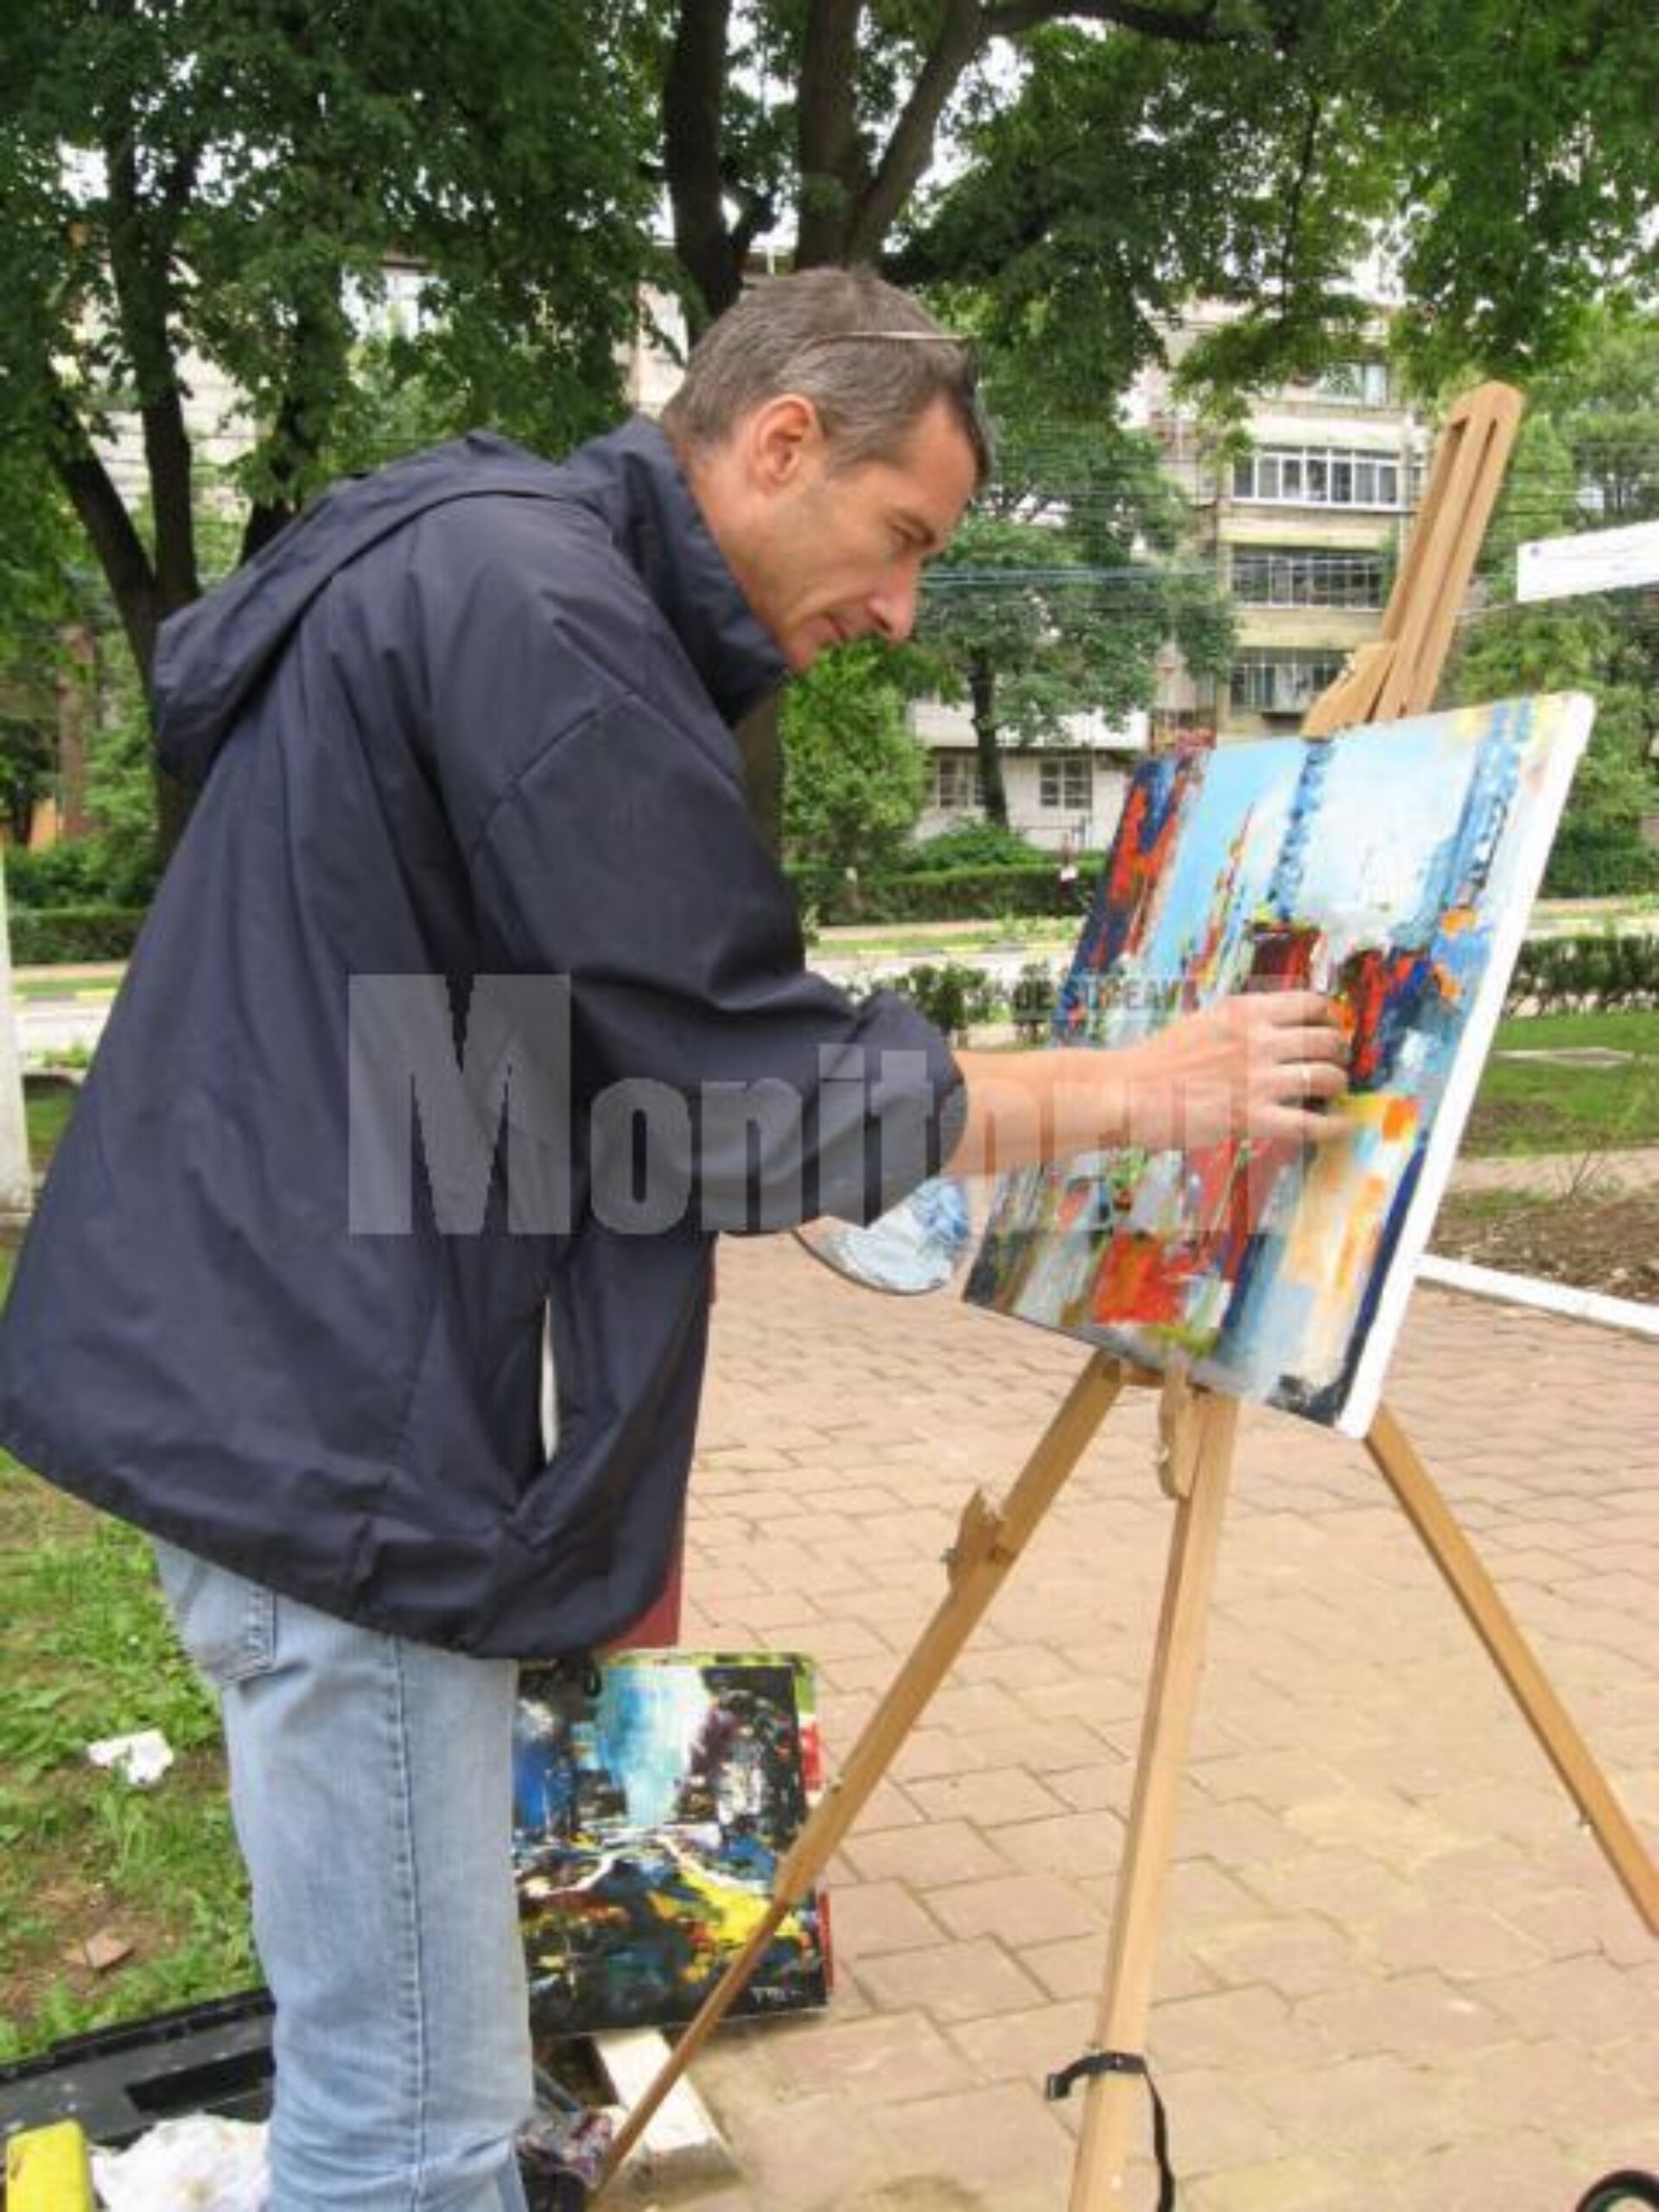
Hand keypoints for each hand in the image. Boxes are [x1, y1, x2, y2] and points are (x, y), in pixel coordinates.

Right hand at [1110, 989, 1350, 1151]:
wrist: (1128, 1094)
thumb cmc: (1158, 1062)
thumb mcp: (1205, 1021)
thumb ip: (1243, 1021)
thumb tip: (1275, 1026)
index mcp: (1246, 1011)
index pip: (1312, 1003)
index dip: (1330, 1017)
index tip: (1331, 1028)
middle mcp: (1260, 1040)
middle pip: (1327, 1040)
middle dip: (1339, 1052)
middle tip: (1336, 1063)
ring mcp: (1260, 1080)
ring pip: (1328, 1078)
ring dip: (1337, 1085)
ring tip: (1333, 1093)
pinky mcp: (1256, 1119)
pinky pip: (1313, 1124)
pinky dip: (1334, 1126)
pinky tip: (1340, 1126)